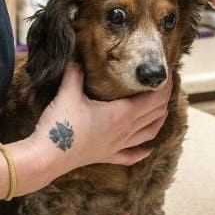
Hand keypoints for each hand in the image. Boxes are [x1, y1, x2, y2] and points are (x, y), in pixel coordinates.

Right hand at [29, 65, 171, 172]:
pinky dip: (143, 151)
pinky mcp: (107, 157)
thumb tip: (76, 56)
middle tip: (166, 85)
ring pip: (148, 133)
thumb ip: (75, 72)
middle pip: (155, 114)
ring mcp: (117, 146)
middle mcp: (125, 131)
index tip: (168, 74)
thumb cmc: (61, 125)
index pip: (153, 99)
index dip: (164, 87)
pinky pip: (131, 155)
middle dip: (164, 99)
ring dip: (159, 121)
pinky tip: (149, 149)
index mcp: (121, 114)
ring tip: (164, 111)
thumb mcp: (68, 92)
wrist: (47, 157)